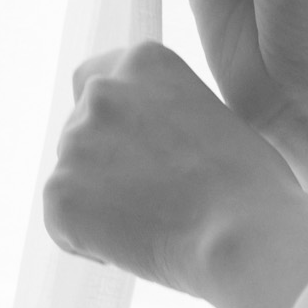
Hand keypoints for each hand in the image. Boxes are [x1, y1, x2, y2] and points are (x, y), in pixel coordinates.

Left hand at [43, 40, 307, 299]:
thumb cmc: (249, 182)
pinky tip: (137, 245)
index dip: (115, 115)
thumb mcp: (214, 116)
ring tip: (153, 224)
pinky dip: (89, 238)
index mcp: (145, 62)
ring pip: (73, 177)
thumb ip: (167, 114)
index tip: (136, 143)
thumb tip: (143, 144)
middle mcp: (103, 93)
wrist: (244, 233)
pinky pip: (63, 222)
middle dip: (104, 160)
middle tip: (151, 194)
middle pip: (81, 129)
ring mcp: (74, 144)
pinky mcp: (58, 195)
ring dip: (100, 200)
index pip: (98, 74)